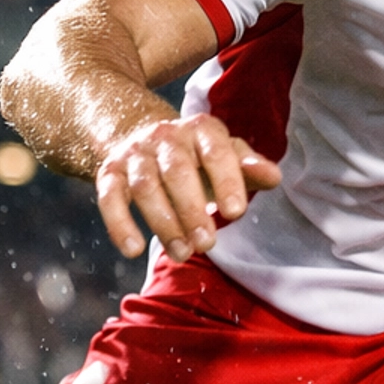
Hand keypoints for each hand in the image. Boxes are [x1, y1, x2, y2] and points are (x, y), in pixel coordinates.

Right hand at [94, 113, 281, 262]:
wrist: (143, 135)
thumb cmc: (198, 156)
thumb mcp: (227, 156)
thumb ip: (249, 167)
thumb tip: (274, 177)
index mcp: (201, 130)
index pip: (216, 152)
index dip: (226, 181)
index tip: (235, 213)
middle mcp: (165, 137)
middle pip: (177, 171)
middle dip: (192, 210)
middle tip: (207, 244)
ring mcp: (135, 154)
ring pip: (145, 187)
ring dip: (163, 223)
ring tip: (182, 253)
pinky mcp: (110, 172)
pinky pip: (109, 197)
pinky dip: (119, 224)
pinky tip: (133, 249)